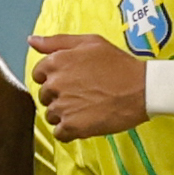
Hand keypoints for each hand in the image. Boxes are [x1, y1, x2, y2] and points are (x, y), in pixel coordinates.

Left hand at [29, 33, 148, 140]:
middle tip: (82, 94)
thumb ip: (57, 42)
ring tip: (85, 108)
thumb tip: (32, 41)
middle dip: (59, 96)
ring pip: (51, 115)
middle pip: (44, 96)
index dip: (53, 78)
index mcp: (56, 62)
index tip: (70, 81)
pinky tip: (84, 122)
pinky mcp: (72, 126)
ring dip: (64, 114)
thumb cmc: (119, 64)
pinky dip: (69, 131)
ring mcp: (62, 107)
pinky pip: (59, 133)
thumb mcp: (90, 42)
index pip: (38, 74)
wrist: (141, 89)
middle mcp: (55, 84)